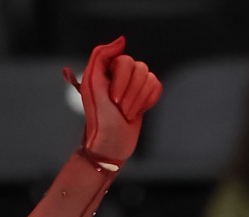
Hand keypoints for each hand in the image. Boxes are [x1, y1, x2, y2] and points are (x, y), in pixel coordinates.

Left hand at [64, 38, 161, 166]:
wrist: (110, 145)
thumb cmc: (99, 117)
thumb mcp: (92, 84)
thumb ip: (101, 56)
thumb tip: (122, 40)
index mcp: (105, 69)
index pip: (124, 60)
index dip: (121, 80)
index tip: (113, 98)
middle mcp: (119, 74)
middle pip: (139, 67)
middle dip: (131, 92)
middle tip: (119, 108)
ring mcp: (133, 84)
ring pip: (149, 76)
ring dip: (138, 99)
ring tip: (126, 113)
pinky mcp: (144, 95)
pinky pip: (156, 86)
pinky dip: (148, 101)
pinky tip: (138, 112)